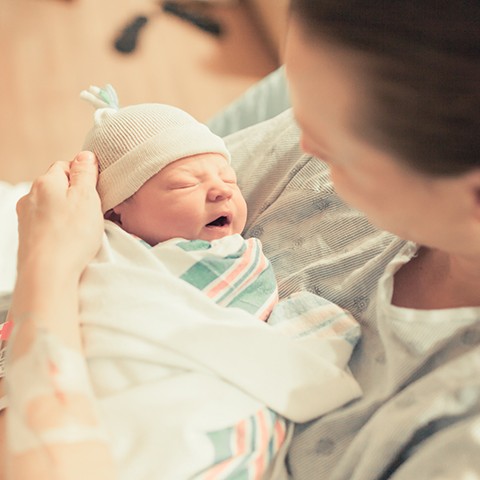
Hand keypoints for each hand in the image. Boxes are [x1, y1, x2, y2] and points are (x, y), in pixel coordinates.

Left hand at [16, 151, 102, 277]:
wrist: (47, 273)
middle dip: (74, 196)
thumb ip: (86, 174)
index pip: (65, 166)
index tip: (95, 191)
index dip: (83, 177)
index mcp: (45, 182)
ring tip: (80, 230)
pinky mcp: (27, 237)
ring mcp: (26, 218)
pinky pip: (46, 225)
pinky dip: (58, 229)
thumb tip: (85, 155)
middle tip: (91, 212)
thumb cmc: (70, 236)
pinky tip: (68, 241)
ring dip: (66, 213)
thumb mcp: (86, 197)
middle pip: (57, 187)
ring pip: (51, 206)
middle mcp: (30, 196)